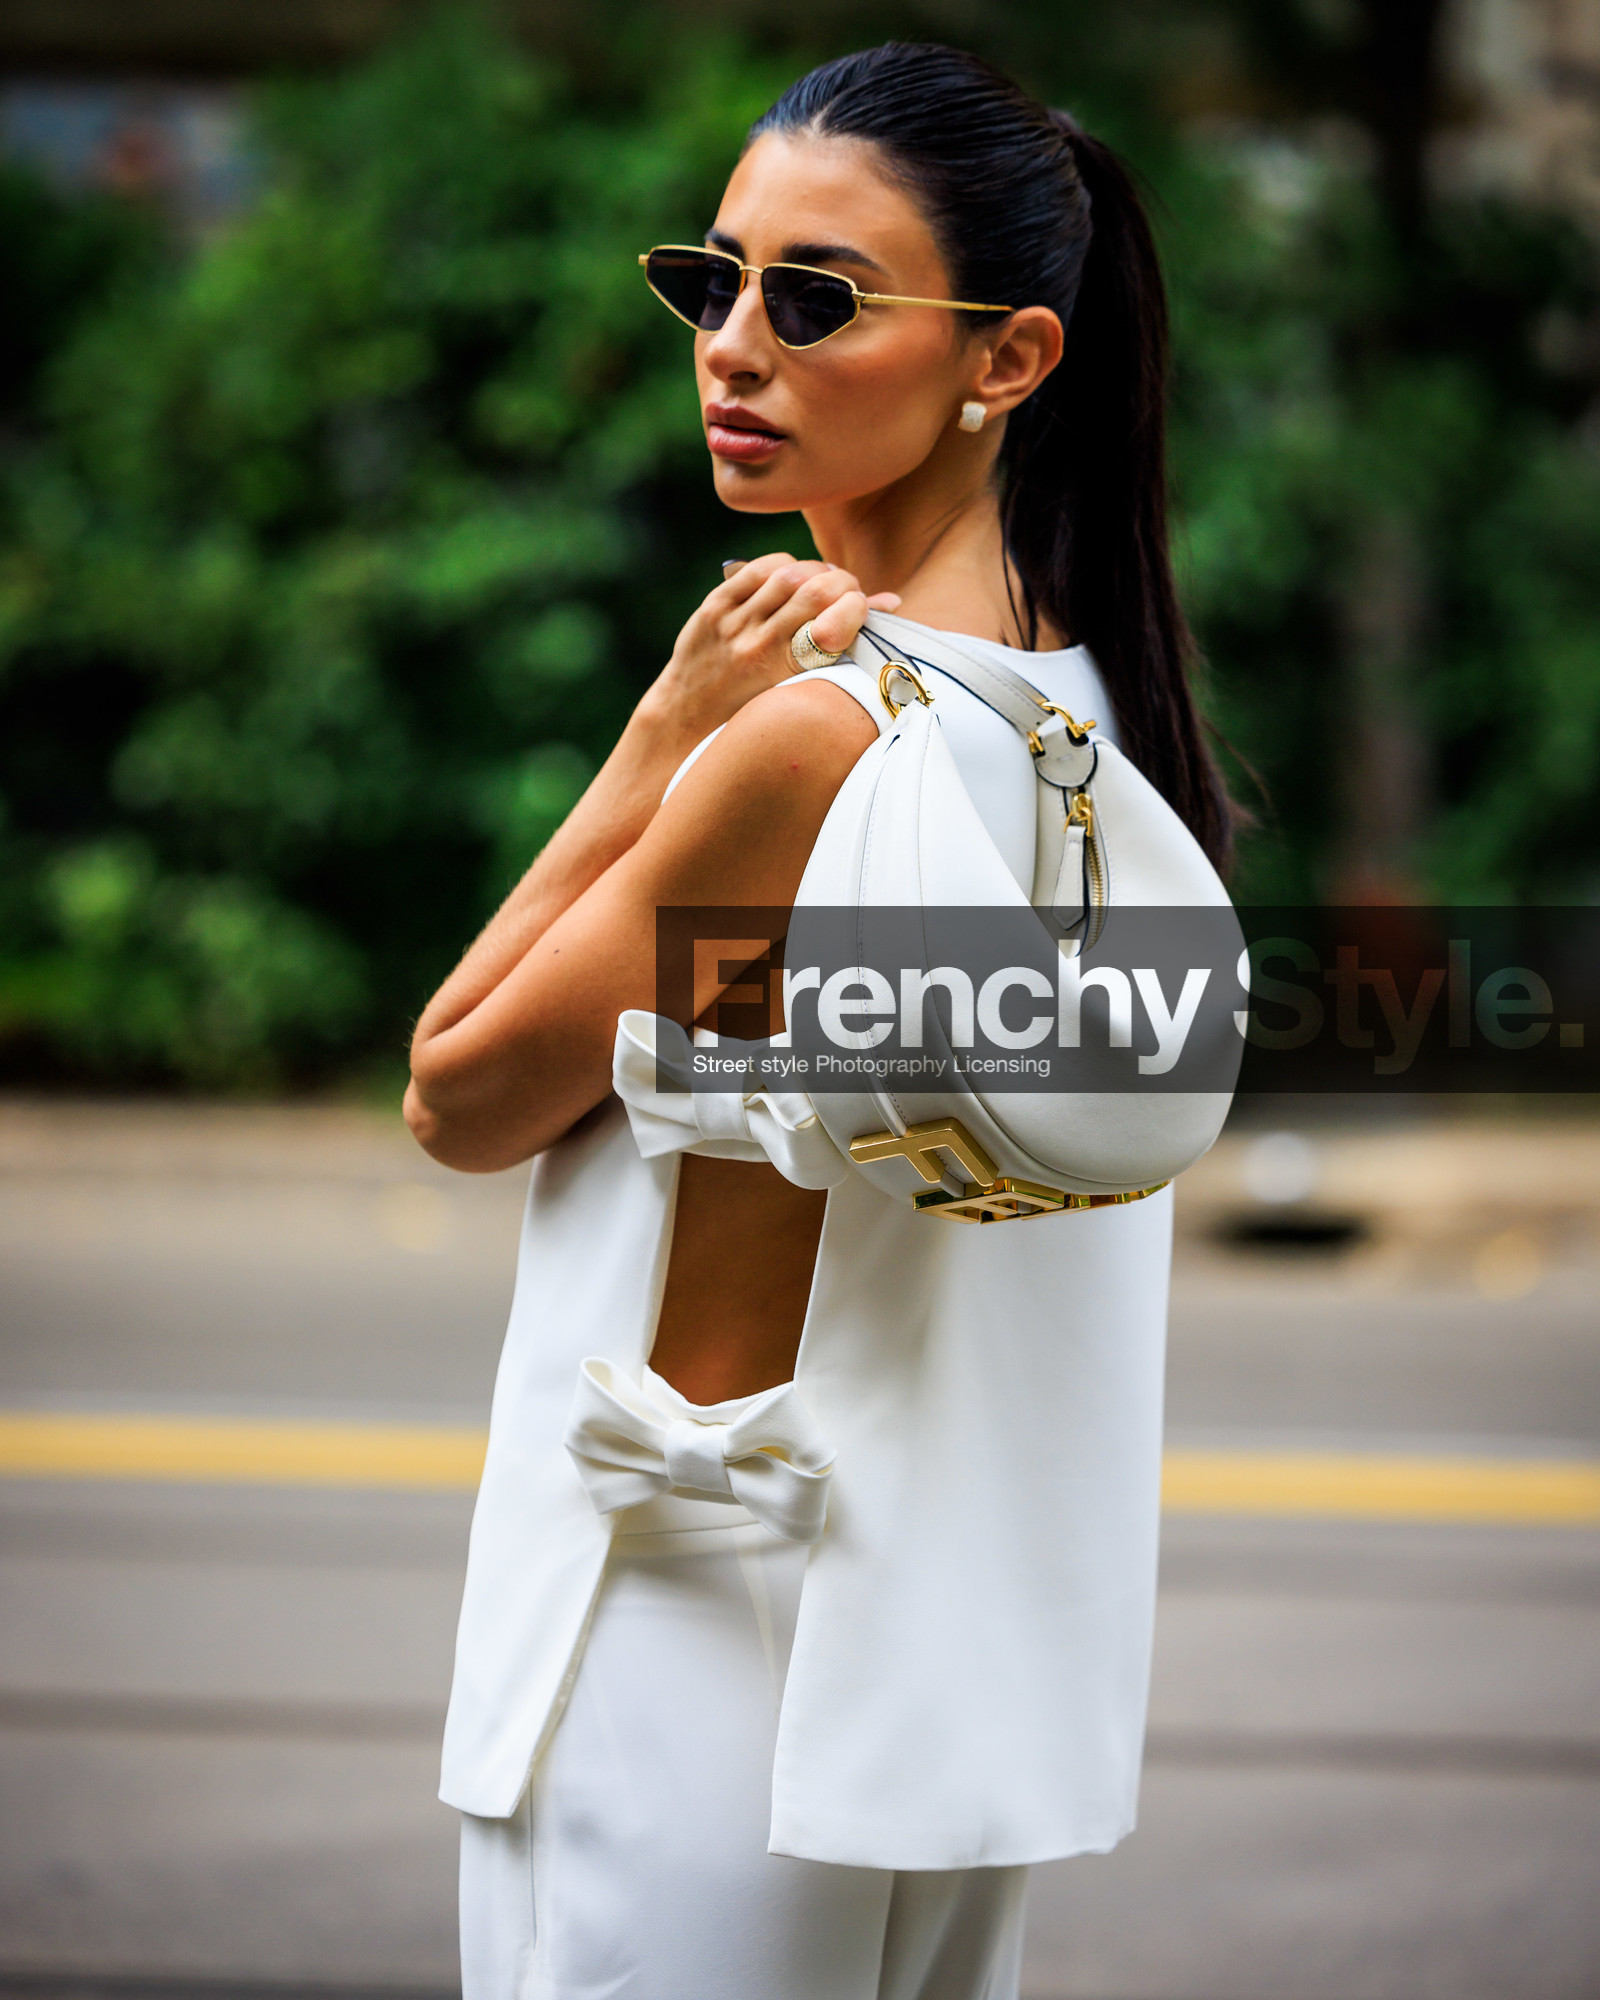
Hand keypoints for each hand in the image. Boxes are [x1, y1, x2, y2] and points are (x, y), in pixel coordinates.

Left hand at [644, 554, 900, 741]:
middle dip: (841, 582)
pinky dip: (783, 566)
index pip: (835, 620)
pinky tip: (792, 578)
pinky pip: (757, 570)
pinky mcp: (713, 609)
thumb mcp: (802, 691)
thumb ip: (846, 649)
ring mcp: (732, 626)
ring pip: (788, 575)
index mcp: (787, 675)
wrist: (688, 721)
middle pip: (815, 590)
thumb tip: (891, 601)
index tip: (861, 609)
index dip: (856, 606)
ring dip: (815, 571)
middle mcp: (759, 647)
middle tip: (847, 590)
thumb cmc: (756, 713)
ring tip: (823, 581)